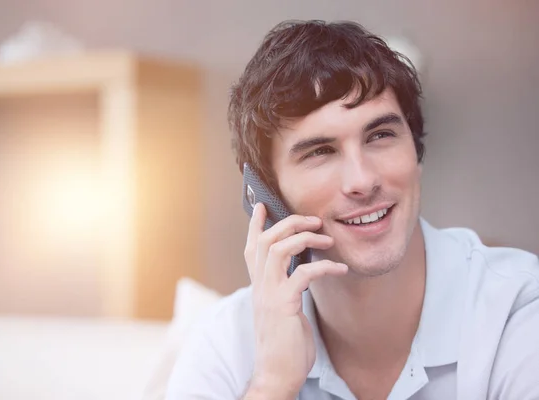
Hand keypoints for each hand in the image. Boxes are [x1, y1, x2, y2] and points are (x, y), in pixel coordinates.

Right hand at [243, 203, 347, 398]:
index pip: (251, 248)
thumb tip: (300, 273)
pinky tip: (340, 268)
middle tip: (313, 219)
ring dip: (304, 237)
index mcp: (259, 286)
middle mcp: (260, 286)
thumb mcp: (282, 310)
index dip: (256, 225)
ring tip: (326, 237)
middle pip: (265, 240)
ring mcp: (269, 294)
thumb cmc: (284, 344)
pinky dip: (324, 266)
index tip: (262, 206)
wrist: (276, 374)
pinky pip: (303, 274)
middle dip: (289, 223)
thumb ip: (285, 289)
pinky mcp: (283, 305)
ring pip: (277, 249)